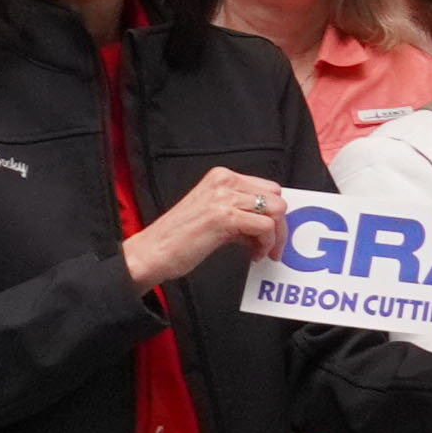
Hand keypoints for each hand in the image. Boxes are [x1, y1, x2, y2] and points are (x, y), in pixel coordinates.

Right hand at [119, 167, 290, 291]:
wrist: (152, 252)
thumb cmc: (180, 238)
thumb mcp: (215, 215)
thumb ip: (241, 212)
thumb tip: (270, 222)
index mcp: (221, 177)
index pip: (268, 188)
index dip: (274, 214)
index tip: (272, 233)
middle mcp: (224, 181)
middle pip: (276, 198)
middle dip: (279, 225)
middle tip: (270, 246)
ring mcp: (223, 197)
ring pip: (276, 211)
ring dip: (275, 237)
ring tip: (260, 252)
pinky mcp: (224, 216)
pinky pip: (265, 227)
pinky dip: (266, 244)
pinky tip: (254, 255)